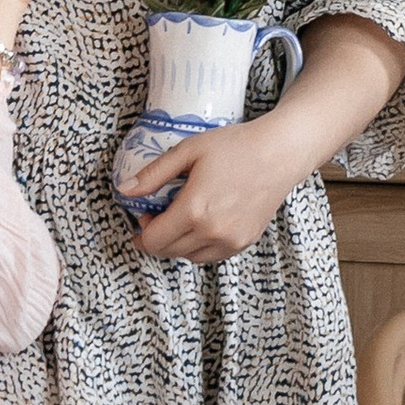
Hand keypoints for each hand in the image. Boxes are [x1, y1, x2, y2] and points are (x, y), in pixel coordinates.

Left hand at [121, 116, 309, 266]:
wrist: (280, 153)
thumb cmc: (235, 146)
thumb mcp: (188, 151)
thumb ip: (153, 174)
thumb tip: (124, 190)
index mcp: (194, 210)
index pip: (153, 241)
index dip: (142, 232)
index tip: (144, 216)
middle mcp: (213, 232)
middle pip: (169, 252)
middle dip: (157, 238)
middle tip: (159, 215)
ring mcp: (231, 241)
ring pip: (190, 257)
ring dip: (178, 243)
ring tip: (181, 218)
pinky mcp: (245, 242)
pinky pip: (212, 255)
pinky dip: (199, 245)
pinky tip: (202, 223)